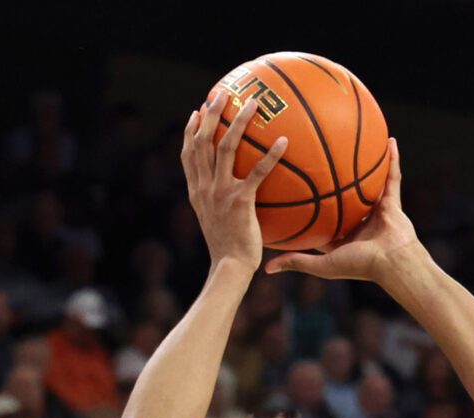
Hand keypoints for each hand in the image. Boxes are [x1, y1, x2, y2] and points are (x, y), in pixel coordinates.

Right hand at [181, 92, 288, 270]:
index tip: (196, 112)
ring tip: (253, 104)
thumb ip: (219, 202)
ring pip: (226, 147)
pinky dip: (271, 155)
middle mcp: (204, 187)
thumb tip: (234, 191)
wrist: (230, 267)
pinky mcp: (240, 201)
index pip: (188, 154)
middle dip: (211, 114)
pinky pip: (258, 172)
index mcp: (196, 191)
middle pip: (203, 141)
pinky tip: (284, 141)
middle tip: (220, 94)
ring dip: (239, 122)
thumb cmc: (228, 248)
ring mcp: (220, 192)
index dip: (191, 131)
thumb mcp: (216, 221)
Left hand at [268, 141, 421, 277]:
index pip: (322, 217)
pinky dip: (392, 159)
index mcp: (342, 235)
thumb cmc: (360, 265)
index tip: (293, 188)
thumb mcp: (322, 264)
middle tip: (315, 156)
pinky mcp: (392, 201)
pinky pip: (392, 176)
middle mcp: (359, 220)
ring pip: (367, 181)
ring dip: (364, 163)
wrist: (392, 264)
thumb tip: (265, 268)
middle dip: (332, 177)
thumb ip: (296, 261)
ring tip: (354, 141)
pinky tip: (389, 140)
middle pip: (343, 194)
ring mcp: (376, 209)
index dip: (309, 203)